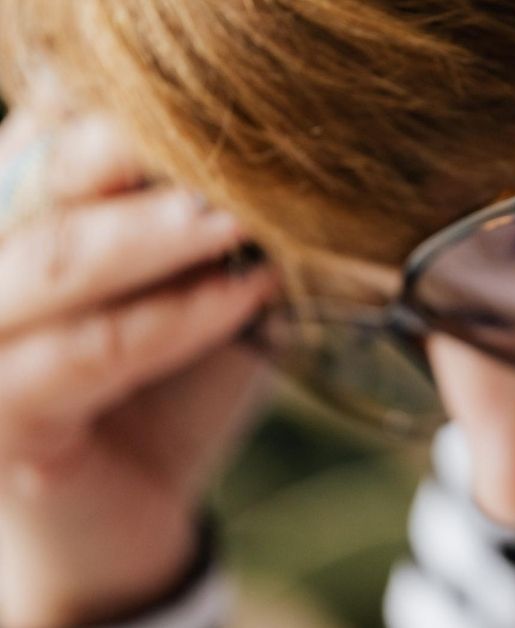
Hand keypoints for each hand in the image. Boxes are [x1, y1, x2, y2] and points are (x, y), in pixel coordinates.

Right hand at [0, 100, 275, 624]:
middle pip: (41, 177)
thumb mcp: (196, 286)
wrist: (130, 513)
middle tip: (234, 137)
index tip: (227, 92)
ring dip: (155, 234)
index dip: (126, 104)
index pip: (55, 127)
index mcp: (19, 212)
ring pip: (53, 259)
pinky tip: (247, 295)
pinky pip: (87, 353)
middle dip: (136, 150)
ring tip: (240, 214)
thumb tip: (286, 152)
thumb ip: (210, 225)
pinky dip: (173, 319)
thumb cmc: (166, 385)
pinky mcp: (1, 419)